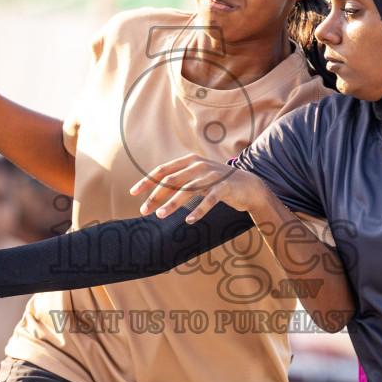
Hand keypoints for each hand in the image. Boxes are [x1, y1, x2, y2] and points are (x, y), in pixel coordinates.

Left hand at [131, 154, 269, 222]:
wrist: (248, 185)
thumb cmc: (217, 183)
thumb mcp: (196, 178)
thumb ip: (178, 181)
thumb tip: (154, 192)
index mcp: (189, 161)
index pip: (163, 170)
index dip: (147, 181)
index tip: (133, 193)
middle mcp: (199, 166)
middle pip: (171, 180)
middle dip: (156, 195)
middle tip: (144, 211)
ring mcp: (212, 176)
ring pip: (188, 189)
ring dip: (173, 203)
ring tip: (160, 216)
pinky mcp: (225, 187)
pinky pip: (209, 200)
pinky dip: (199, 210)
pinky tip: (189, 220)